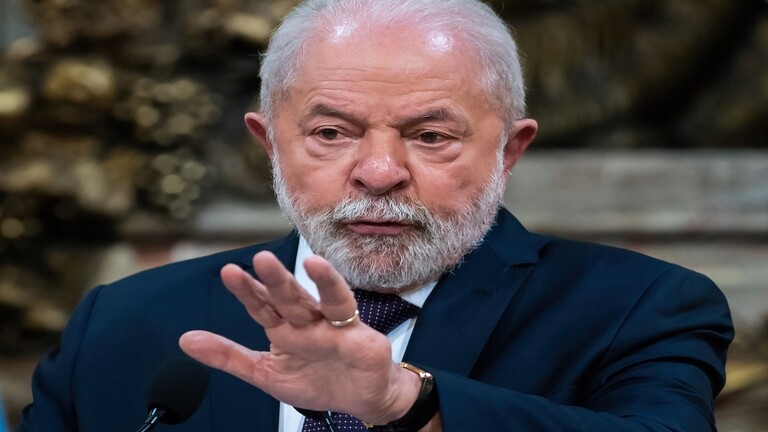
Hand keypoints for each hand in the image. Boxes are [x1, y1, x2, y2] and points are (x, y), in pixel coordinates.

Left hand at [178, 251, 420, 423]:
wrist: (361, 399)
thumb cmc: (318, 381)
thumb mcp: (266, 374)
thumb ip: (228, 356)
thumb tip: (186, 339)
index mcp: (284, 329)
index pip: (262, 307)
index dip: (247, 291)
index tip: (230, 273)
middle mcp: (305, 320)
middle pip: (288, 297)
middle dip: (275, 280)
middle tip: (260, 259)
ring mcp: (330, 323)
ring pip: (318, 298)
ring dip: (312, 279)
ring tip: (307, 261)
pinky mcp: (355, 331)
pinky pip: (344, 307)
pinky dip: (334, 289)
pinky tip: (324, 272)